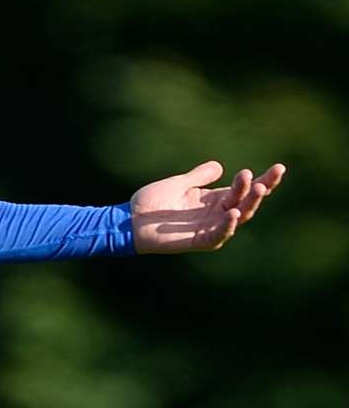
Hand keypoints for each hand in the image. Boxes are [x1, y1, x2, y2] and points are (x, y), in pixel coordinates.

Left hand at [130, 160, 285, 253]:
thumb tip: (220, 166)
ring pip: (238, 217)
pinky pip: (219, 234)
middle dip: (259, 189)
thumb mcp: (178, 184)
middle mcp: (217, 213)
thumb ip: (198, 176)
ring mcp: (210, 227)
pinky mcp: (199, 240)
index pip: (244, 189)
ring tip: (257, 188)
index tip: (279, 168)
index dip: (263, 180)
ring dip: (249, 203)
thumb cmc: (151, 203)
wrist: (128, 220)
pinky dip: (228, 225)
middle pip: (247, 202)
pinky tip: (235, 212)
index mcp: (214, 199)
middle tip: (267, 176)